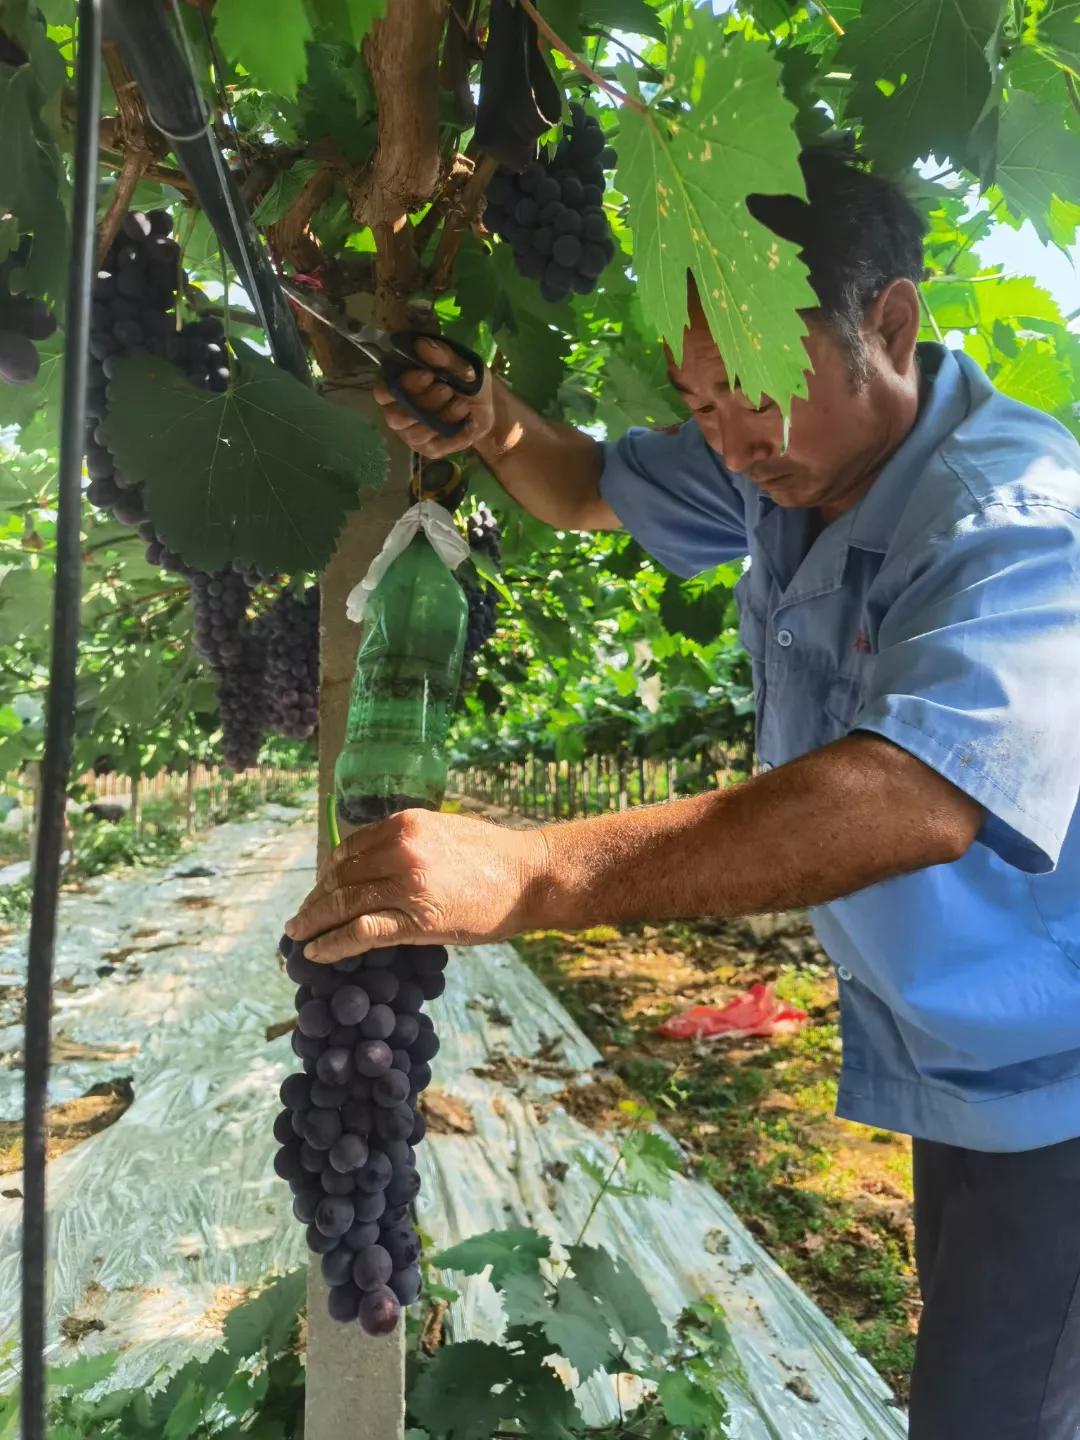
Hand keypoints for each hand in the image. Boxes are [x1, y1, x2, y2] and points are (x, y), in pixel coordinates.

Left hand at [283, 808, 551, 963]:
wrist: (530, 877)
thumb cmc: (494, 856)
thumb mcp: (445, 831)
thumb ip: (408, 841)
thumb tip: (375, 863)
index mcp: (405, 824)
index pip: (349, 849)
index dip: (327, 873)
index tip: (319, 890)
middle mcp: (400, 849)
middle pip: (340, 877)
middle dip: (315, 900)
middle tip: (299, 918)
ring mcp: (406, 885)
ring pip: (343, 904)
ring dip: (313, 922)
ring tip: (297, 936)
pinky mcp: (416, 920)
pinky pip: (360, 932)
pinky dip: (332, 943)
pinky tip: (316, 953)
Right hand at [373, 337, 494, 461]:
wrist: (489, 406)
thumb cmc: (467, 381)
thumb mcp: (461, 364)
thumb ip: (442, 356)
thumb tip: (422, 344)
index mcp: (399, 387)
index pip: (383, 392)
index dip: (403, 386)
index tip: (428, 375)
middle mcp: (400, 412)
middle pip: (396, 417)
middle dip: (424, 403)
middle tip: (447, 390)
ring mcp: (412, 433)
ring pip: (415, 434)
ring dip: (441, 418)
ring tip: (462, 404)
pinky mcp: (429, 449)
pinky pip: (436, 447)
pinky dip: (454, 435)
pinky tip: (468, 423)